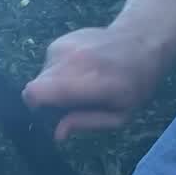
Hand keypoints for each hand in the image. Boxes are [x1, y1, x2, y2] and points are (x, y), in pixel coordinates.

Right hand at [22, 24, 168, 139]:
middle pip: (37, 86)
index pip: (38, 91)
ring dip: (54, 83)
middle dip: (48, 97)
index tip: (49, 112)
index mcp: (92, 82)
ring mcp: (64, 47)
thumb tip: (57, 133)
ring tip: (80, 81)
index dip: (35, 106)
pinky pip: (48, 64)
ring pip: (41, 76)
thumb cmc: (134, 85)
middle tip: (72, 100)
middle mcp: (73, 60)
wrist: (140, 42)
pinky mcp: (59, 41)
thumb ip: (87, 122)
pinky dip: (58, 70)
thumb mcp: (121, 114)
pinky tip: (80, 67)